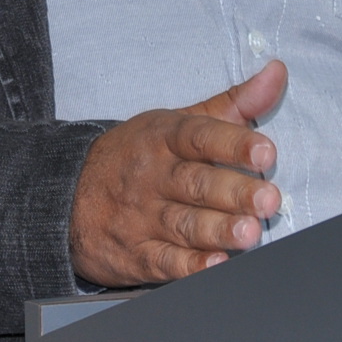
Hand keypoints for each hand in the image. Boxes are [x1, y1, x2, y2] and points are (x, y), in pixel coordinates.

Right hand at [69, 60, 286, 286]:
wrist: (65, 196)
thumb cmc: (136, 156)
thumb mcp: (177, 122)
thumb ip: (233, 104)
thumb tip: (277, 74)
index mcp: (164, 137)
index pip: (201, 136)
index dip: (234, 144)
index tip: (266, 152)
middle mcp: (153, 176)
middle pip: (197, 184)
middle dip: (235, 193)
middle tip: (268, 200)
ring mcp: (141, 217)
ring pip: (185, 224)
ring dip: (219, 230)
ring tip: (250, 233)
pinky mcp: (135, 254)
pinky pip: (165, 261)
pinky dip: (191, 266)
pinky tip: (216, 265)